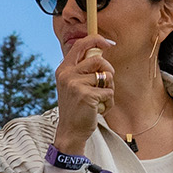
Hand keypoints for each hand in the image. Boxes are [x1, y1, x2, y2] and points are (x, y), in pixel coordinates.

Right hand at [54, 34, 114, 151]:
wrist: (70, 131)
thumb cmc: (76, 107)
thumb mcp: (73, 85)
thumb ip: (82, 69)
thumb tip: (100, 51)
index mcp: (63, 69)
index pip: (80, 45)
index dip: (96, 40)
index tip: (110, 43)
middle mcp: (67, 74)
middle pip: (98, 60)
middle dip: (109, 71)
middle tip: (106, 83)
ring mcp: (75, 85)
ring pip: (106, 76)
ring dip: (109, 90)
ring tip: (100, 100)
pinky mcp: (86, 95)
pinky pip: (109, 92)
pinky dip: (109, 102)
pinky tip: (99, 110)